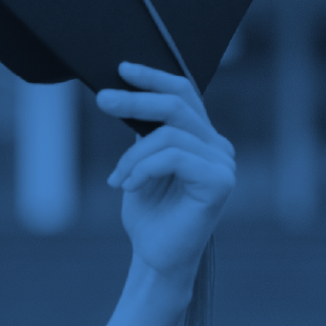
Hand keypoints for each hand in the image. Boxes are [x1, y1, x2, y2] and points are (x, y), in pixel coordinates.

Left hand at [95, 62, 235, 285]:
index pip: (184, 94)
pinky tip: (129, 186)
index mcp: (202, 138)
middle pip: (177, 105)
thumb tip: (124, 95)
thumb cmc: (148, 215)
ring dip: (133, 156)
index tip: (121, 69)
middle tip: (102, 100)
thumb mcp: (139, 165)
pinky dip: (143, 168)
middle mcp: (218, 146)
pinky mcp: (220, 181)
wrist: (155, 256)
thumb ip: (144, 133)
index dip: (154, 77)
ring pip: (169, 134)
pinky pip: (174, 157)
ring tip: (119, 179)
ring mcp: (223, 163)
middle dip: (135, 100)